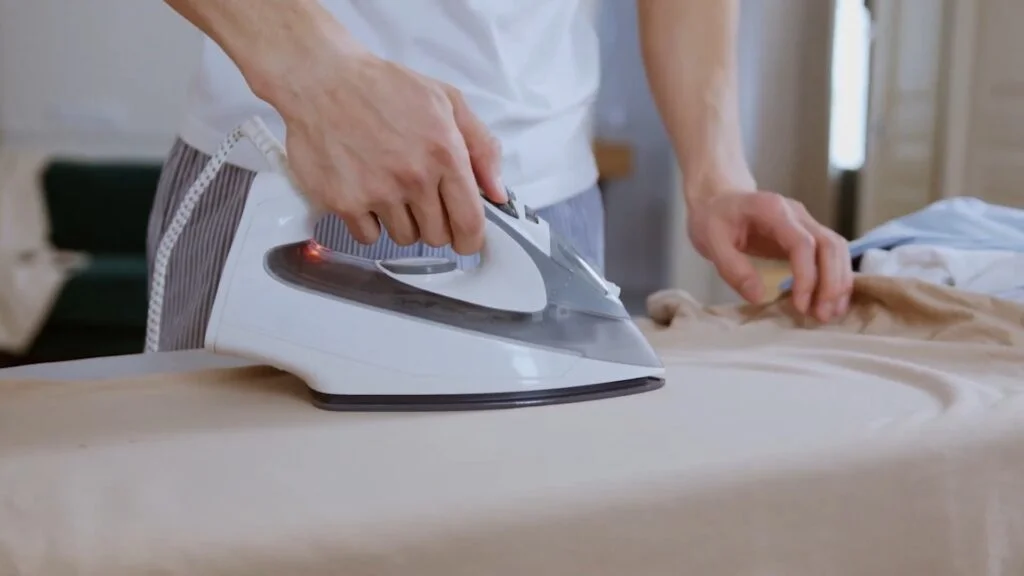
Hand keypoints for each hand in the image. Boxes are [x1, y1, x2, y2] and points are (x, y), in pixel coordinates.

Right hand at [268, 45, 505, 254]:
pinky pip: (368, 237)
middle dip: (435, 223)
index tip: (465, 238)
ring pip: (404, 238)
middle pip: (437, 236)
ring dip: (402, 222)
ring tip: (390, 189)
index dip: (470, 239)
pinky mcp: (343, 203)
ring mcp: (377, 193)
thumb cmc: (383, 88)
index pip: (469, 222)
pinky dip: (370, 223)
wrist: (320, 80)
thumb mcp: (445, 101)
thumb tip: (498, 193)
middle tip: (421, 199)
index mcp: (444, 153)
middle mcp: (413, 178)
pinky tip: (365, 195)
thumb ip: (481, 146)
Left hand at [687, 190, 852, 321]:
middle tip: (821, 315)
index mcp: (772, 210)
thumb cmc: (713, 218)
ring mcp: (805, 223)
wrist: (717, 200)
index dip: (807, 276)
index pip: (803, 243)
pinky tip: (831, 301)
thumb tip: (759, 297)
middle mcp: (796, 214)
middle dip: (831, 282)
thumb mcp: (710, 241)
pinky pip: (831, 254)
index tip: (800, 304)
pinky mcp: (807, 235)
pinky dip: (836, 277)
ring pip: (837, 249)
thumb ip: (733, 268)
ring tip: (829, 314)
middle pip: (830, 245)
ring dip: (839, 282)